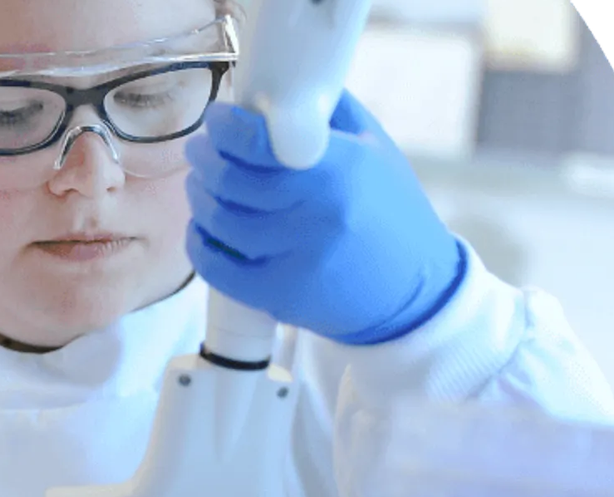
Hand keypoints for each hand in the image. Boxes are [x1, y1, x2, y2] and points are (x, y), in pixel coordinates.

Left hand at [185, 91, 465, 344]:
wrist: (414, 292)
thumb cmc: (392, 214)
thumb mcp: (376, 150)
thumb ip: (330, 112)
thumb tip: (280, 84)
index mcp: (340, 169)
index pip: (257, 141)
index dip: (226, 126)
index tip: (218, 117)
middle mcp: (316, 214)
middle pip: (229, 180)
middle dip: (204, 158)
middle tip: (201, 148)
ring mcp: (295, 259)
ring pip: (218, 221)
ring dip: (199, 196)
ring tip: (201, 183)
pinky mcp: (279, 296)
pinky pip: (217, 268)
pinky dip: (199, 244)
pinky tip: (201, 228)